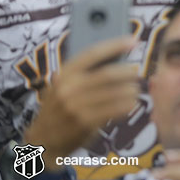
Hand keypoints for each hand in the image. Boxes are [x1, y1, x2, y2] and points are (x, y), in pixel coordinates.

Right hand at [23, 37, 137, 164]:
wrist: (43, 139)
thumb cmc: (60, 106)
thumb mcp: (63, 85)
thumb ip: (84, 72)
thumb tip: (117, 56)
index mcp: (64, 74)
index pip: (92, 53)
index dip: (114, 45)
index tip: (132, 40)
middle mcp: (69, 88)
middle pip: (108, 74)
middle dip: (128, 72)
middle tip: (136, 73)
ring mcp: (76, 106)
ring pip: (116, 92)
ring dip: (131, 90)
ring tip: (135, 90)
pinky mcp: (85, 122)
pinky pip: (116, 109)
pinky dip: (128, 104)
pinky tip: (131, 103)